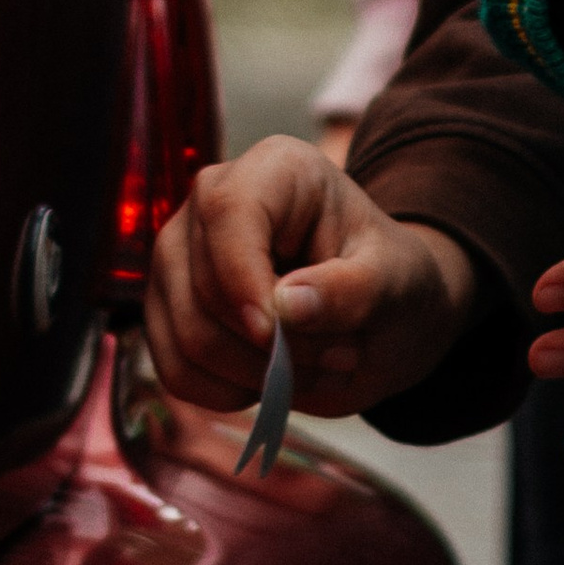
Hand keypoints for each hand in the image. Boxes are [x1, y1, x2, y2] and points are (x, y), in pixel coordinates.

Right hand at [146, 134, 477, 417]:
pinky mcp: (169, 311)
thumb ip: (349, 289)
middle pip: (204, 290)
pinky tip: (272, 381)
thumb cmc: (387, 280)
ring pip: (187, 338)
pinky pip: (175, 371)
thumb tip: (285, 305)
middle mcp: (211, 203)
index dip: (242, 280)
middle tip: (342, 357)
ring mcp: (181, 257)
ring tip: (318, 368)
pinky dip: (227, 394)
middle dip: (272, 346)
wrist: (377, 316)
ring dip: (257, 376)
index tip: (276, 334)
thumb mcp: (394, 280)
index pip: (228, 213)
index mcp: (275, 170)